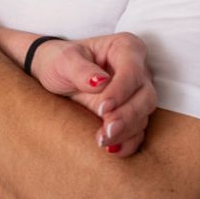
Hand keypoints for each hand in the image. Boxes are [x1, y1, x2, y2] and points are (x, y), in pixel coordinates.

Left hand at [29, 34, 157, 157]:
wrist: (54, 73)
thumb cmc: (60, 60)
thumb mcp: (64, 60)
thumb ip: (80, 69)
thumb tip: (100, 82)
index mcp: (126, 48)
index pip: (132, 70)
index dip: (121, 91)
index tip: (103, 108)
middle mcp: (138, 70)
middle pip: (145, 96)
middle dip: (127, 116)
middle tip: (107, 131)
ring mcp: (137, 93)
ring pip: (143, 115)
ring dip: (125, 131)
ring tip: (103, 140)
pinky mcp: (132, 112)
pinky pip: (138, 130)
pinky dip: (128, 142)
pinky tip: (114, 150)